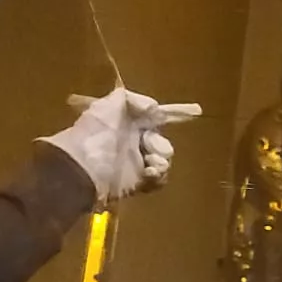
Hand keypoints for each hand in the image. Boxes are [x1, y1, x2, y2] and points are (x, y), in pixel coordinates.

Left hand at [41, 88, 201, 201]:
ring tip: (151, 163)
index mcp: (128, 122)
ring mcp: (136, 163)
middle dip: (161, 144)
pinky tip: (150, 172)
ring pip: (164, 161)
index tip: (196, 112)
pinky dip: (159, 176)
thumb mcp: (111, 104)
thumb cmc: (97, 131)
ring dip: (162, 160)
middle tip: (150, 146)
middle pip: (163, 142)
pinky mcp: (137, 183)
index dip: (174, 114)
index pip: (155, 117)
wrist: (85, 164)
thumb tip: (155, 109)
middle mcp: (134, 142)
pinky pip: (160, 180)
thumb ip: (133, 99)